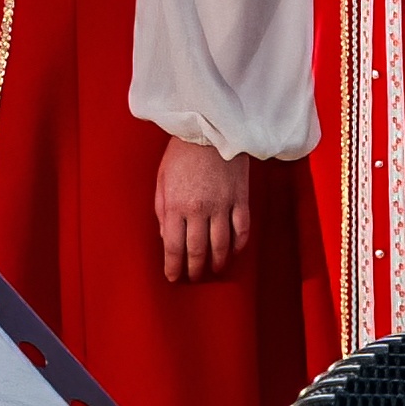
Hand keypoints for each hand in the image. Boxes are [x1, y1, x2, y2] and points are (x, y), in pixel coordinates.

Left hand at [154, 132, 249, 285]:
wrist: (211, 128)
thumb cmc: (182, 152)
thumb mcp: (162, 179)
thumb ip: (162, 210)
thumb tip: (166, 237)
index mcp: (176, 205)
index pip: (174, 247)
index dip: (173, 267)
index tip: (173, 277)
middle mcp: (199, 210)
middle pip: (197, 251)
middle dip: (194, 269)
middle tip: (193, 277)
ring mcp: (223, 206)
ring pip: (222, 245)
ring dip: (218, 262)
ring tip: (214, 270)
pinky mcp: (241, 199)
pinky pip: (242, 230)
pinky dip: (239, 245)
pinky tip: (234, 252)